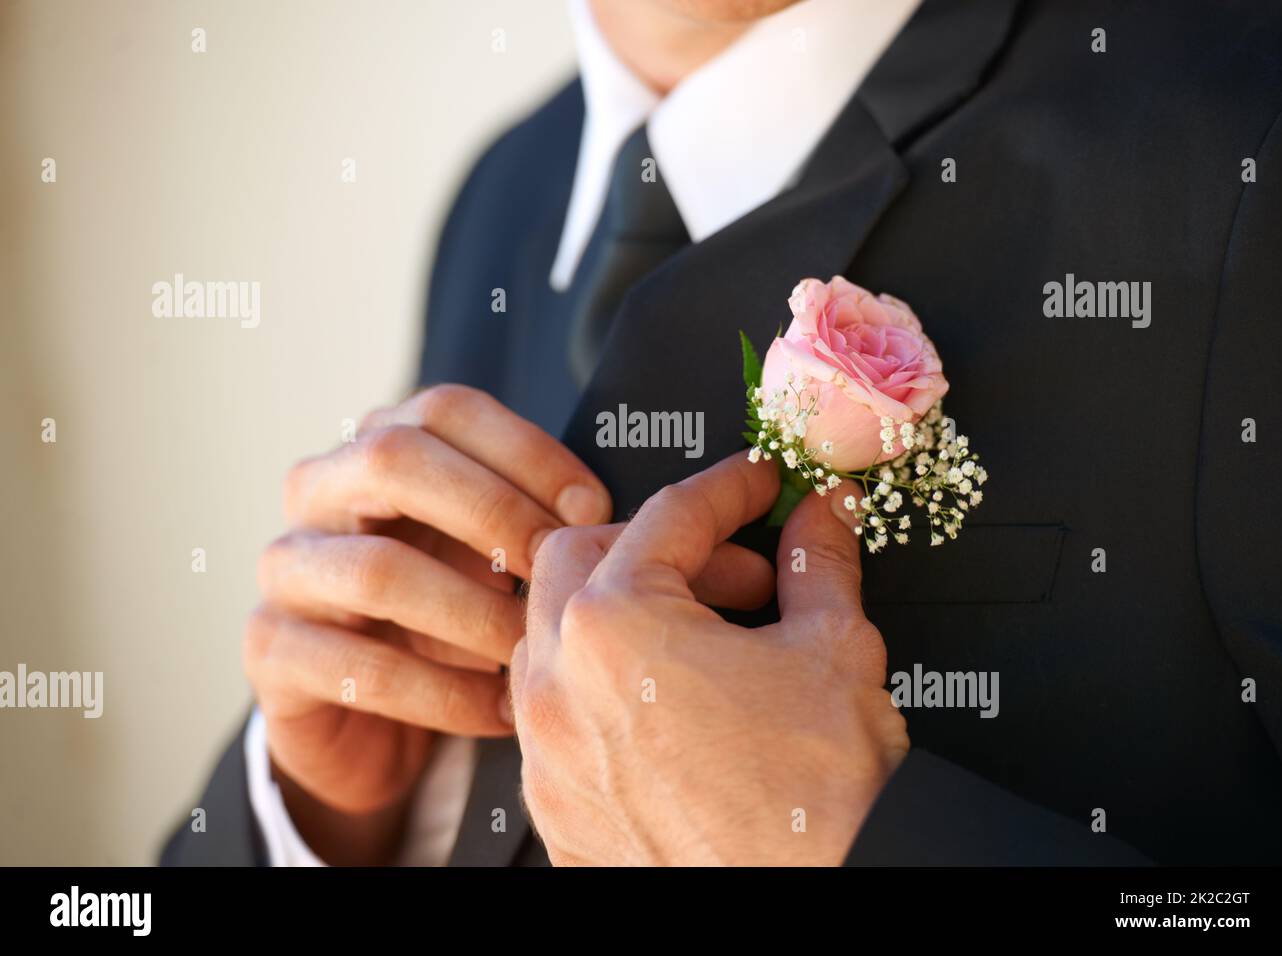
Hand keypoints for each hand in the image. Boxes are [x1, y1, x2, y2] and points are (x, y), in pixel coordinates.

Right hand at [243, 384, 612, 863]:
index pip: (448, 408)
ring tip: (529, 651)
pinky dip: (438, 691)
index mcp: (385, 443)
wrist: (369, 711)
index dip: (526, 451)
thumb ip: (618, 552)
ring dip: (468, 611)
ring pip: (370, 567)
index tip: (597, 508)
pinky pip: (352, 662)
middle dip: (492, 515)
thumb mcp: (527, 566)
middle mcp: (323, 488)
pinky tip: (499, 711)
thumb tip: (757, 561)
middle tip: (558, 573)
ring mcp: (288, 567)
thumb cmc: (464, 615)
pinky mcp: (272, 650)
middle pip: (393, 459)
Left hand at [510, 452, 908, 865]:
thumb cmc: (818, 803)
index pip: (668, 515)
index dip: (727, 488)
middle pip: (579, 558)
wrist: (815, 902)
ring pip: (551, 638)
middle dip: (658, 546)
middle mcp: (560, 687)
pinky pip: (555, 719)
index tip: (757, 484)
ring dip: (617, 615)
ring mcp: (549, 755)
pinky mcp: (558, 808)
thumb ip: (818, 563)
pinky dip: (600, 689)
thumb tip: (822, 515)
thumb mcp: (834, 651)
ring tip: (700, 636)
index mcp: (617, 628)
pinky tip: (668, 704)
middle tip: (734, 569)